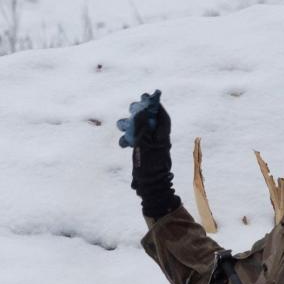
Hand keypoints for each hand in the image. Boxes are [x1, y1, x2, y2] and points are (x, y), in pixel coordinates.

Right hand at [116, 90, 180, 218]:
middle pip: (150, 120)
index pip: (161, 116)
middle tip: (131, 108)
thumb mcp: (143, 143)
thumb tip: (142, 110)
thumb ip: (141, 125)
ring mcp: (152, 146)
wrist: (150, 186)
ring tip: (120, 125)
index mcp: (163, 135)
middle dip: (139, 113)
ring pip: (141, 130)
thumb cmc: (149, 165)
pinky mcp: (145, 153)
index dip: (154, 106)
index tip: (147, 97)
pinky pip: (137, 141)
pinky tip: (123, 143)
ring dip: (130, 126)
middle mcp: (159, 139)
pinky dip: (130, 139)